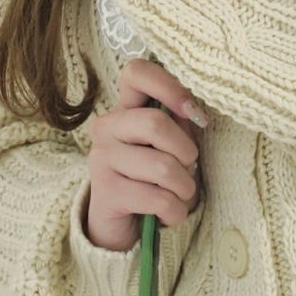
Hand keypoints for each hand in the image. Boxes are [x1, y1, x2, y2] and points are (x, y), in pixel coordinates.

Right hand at [82, 57, 207, 250]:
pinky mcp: (106, 193)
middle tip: (187, 167)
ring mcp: (101, 159)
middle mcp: (106, 128)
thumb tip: (194, 110)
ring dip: (185, 187)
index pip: (136, 72)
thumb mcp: (170, 144)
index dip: (168, 86)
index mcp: (124, 109)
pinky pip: (158, 199)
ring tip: (180, 194)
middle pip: (155, 123)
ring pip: (163, 167)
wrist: (124, 223)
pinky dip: (176, 211)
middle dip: (186, 152)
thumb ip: (179, 121)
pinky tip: (169, 213)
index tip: (191, 111)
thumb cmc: (154, 176)